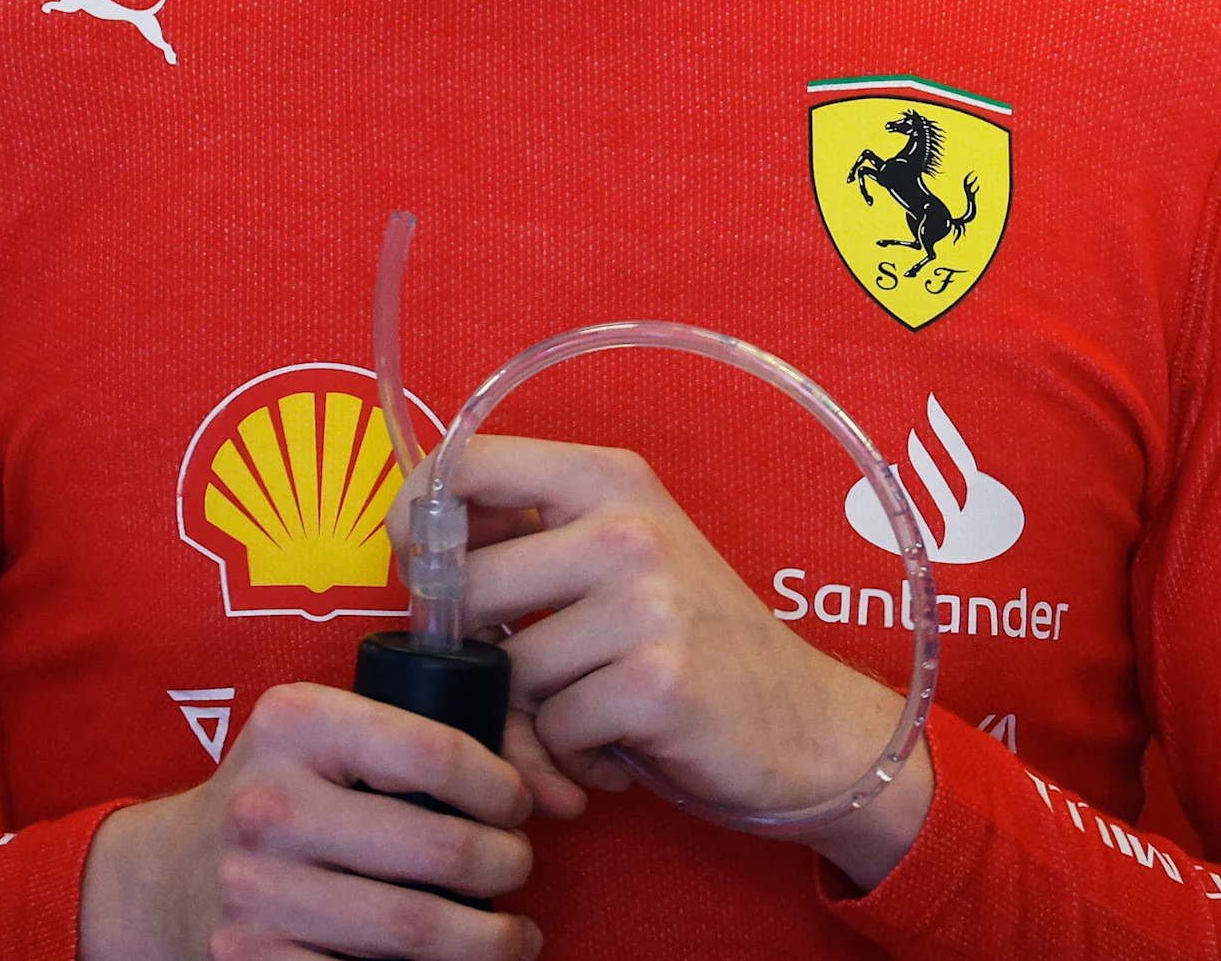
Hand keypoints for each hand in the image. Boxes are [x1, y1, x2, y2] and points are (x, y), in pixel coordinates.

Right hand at [76, 681, 542, 960]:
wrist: (168, 877)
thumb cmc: (278, 801)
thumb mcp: (320, 743)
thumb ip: (411, 745)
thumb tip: (546, 788)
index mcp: (295, 725)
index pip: (431, 750)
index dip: (499, 786)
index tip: (518, 807)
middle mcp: (269, 805)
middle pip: (435, 847)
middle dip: (504, 864)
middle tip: (518, 868)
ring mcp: (255, 891)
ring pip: (413, 928)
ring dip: (487, 941)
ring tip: (512, 937)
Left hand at [433, 435, 936, 888]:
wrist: (805, 721)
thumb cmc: (692, 640)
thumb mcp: (622, 552)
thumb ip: (531, 535)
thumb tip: (415, 546)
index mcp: (609, 476)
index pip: (466, 462)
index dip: (419, 520)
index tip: (424, 571)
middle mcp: (628, 526)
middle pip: (467, 585)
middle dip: (472, 651)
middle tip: (518, 678)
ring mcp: (646, 602)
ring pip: (507, 672)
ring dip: (529, 719)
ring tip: (582, 719)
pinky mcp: (656, 682)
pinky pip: (552, 731)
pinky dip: (570, 759)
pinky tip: (615, 750)